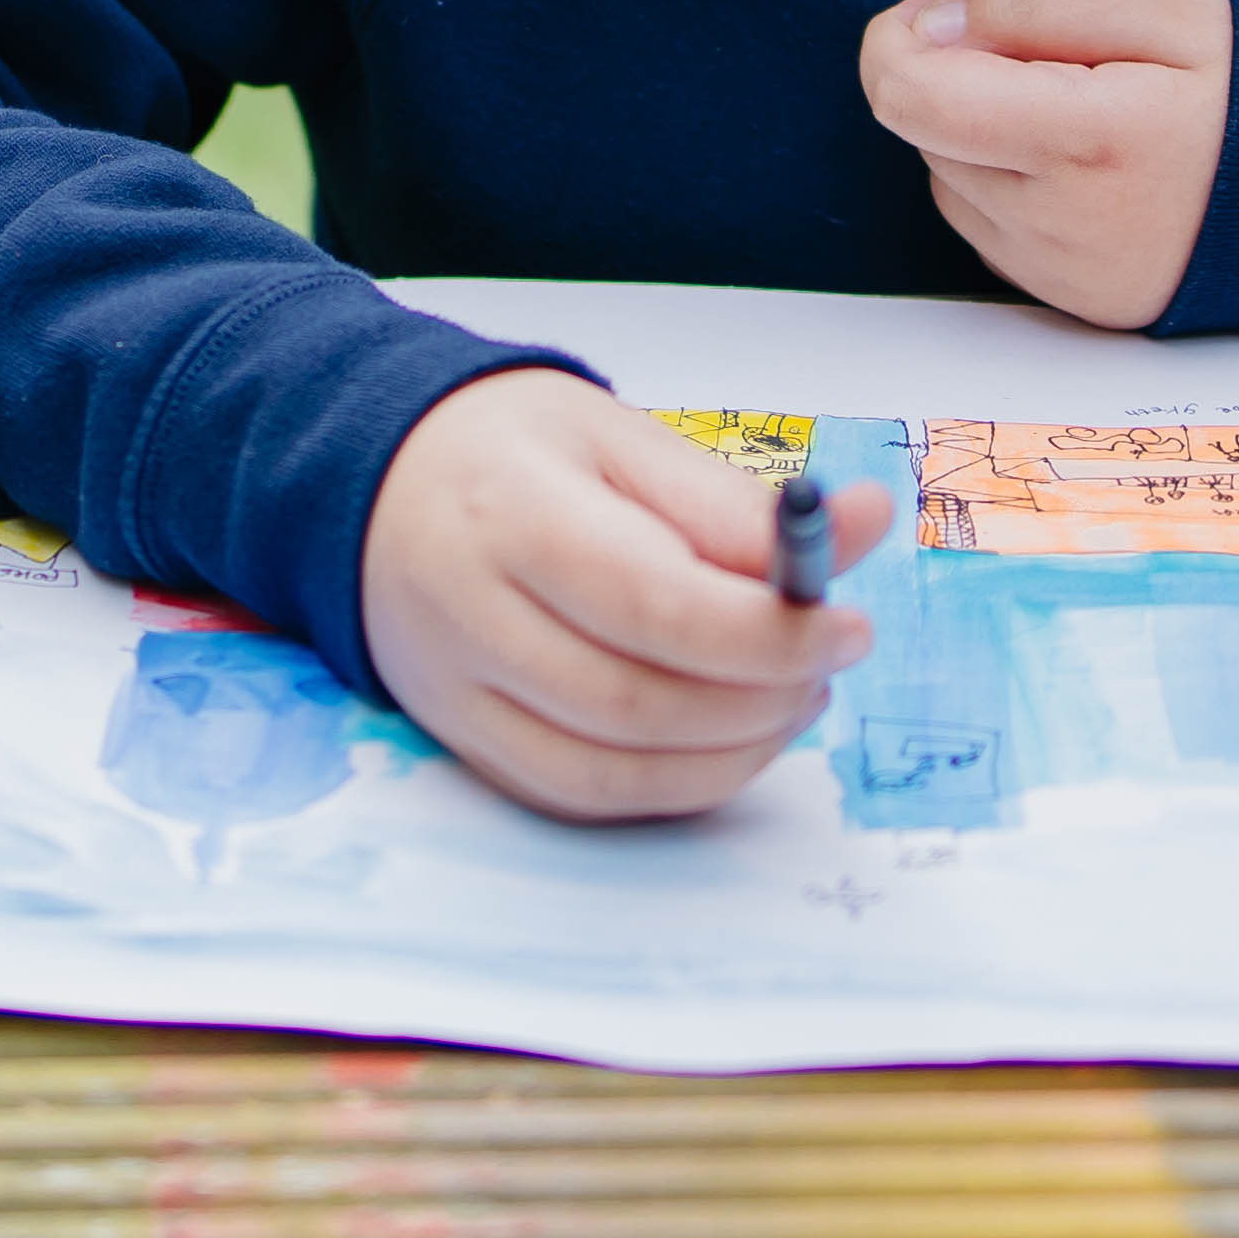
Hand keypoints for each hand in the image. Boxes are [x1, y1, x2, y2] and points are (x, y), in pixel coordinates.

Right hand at [358, 369, 896, 821]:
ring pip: (608, 772)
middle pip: (634, 702)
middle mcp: (469, 615)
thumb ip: (737, 504)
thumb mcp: (621, 439)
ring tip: (787, 699)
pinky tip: (721, 741)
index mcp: (512, 513)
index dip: (765, 634)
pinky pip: (577, 798)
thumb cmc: (512, 451)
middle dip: (760, 699)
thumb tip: (866, 524)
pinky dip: (668, 788)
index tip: (846, 626)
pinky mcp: (462, 743)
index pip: (651, 603)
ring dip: (727, 755)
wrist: (372, 483)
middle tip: (826, 662)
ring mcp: (455, 693)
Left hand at [857, 0, 1234, 328]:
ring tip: (1074, 110)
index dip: (895, 38)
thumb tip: (934, 29)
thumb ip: (1036, 7)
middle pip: (927, 134)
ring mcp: (1063, 275)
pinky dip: (1006, 185)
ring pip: (950, 181)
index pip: (912, 97)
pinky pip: (989, 230)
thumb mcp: (1168, 10)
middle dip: (956, 77)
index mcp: (1086, 138)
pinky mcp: (1071, 303)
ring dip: (980, 133)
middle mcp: (1061, 223)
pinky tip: (1078, 163)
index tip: (934, 7)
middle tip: (1041, 52)